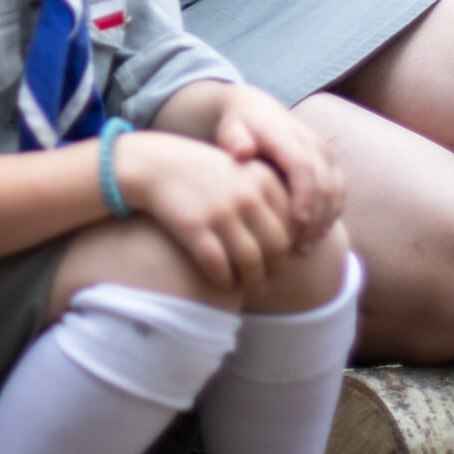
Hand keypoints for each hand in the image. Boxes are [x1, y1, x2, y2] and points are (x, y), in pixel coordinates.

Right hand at [116, 131, 295, 294]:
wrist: (158, 165)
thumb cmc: (207, 174)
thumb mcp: (244, 172)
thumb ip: (270, 197)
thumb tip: (295, 238)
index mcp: (264, 178)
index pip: (293, 224)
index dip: (291, 247)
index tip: (284, 259)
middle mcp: (246, 194)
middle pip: (276, 246)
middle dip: (275, 268)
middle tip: (269, 278)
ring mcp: (221, 211)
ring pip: (251, 261)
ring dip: (253, 282)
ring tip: (251, 288)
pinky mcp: (195, 227)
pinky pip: (219, 266)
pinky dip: (224, 281)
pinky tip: (223, 283)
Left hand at [210, 85, 346, 249]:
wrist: (257, 110)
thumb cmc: (238, 127)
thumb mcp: (230, 129)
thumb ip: (233, 140)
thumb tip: (242, 151)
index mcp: (286, 134)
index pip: (304, 166)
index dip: (305, 195)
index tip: (298, 222)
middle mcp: (311, 142)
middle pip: (325, 183)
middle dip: (315, 218)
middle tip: (297, 247)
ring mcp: (324, 153)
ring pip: (336, 190)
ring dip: (324, 221)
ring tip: (303, 248)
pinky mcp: (330, 163)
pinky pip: (339, 192)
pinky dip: (331, 216)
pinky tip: (313, 237)